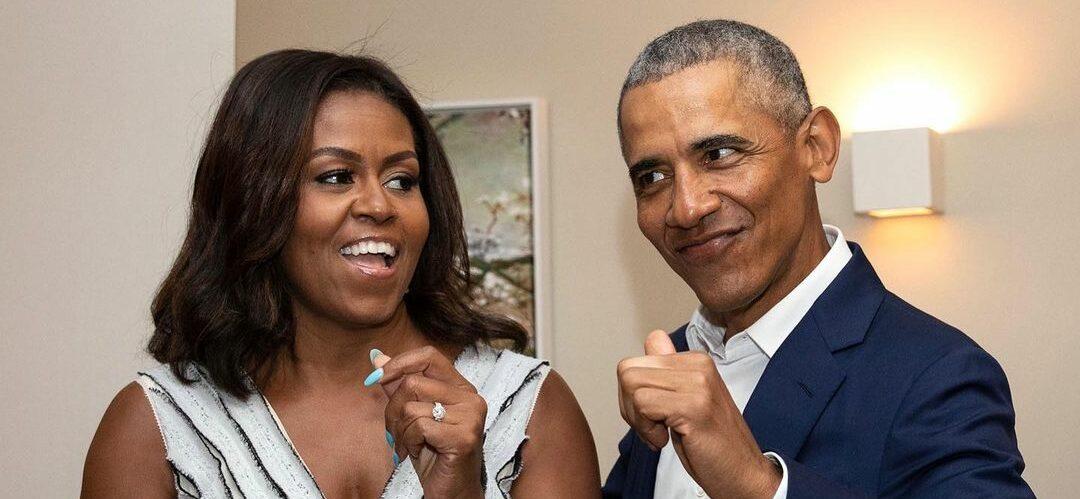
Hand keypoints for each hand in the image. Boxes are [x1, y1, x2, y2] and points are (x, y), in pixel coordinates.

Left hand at [374, 346, 486, 497]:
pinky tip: (417, 453)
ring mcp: (470, 416)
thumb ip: (397, 385)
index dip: (399, 363)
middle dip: (393, 409)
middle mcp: (470, 397)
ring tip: (410, 445)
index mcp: (461, 388)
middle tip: (397, 432)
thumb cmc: (433, 454)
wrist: (451, 492)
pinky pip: (418, 426)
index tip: (377, 378)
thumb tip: (376, 356)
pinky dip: (409, 442)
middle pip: (413, 382)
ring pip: (412, 406)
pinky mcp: (463, 436)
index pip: (429, 356)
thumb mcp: (412, 415)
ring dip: (401, 431)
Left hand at [617, 330, 780, 497]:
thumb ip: (668, 371)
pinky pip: (643, 404)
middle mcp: (697, 364)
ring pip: (631, 386)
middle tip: (653, 427)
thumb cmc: (712, 443)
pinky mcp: (693, 404)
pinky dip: (647, 430)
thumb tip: (653, 340)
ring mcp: (697, 382)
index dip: (632, 391)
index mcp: (695, 360)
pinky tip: (667, 440)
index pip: (635, 360)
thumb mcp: (686, 400)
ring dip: (638, 420)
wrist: (743, 472)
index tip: (651, 413)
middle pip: (627, 371)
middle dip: (629, 406)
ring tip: (662, 433)